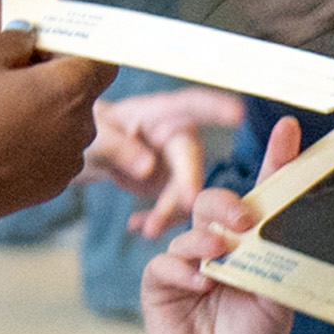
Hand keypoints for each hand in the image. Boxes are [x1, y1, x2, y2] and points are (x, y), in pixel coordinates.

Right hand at [0, 27, 111, 239]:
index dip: (71, 47)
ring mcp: (69, 160)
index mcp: (70, 89)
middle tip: (3, 74)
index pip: (100, 58)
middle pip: (80, 90)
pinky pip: (51, 150)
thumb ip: (13, 39)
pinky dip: (32, 140)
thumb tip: (29, 39)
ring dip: (39, 110)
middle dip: (48, 77)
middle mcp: (81, 126)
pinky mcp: (52, 185)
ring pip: (64, 121)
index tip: (39, 46)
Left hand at [82, 85, 246, 235]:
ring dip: (169, 212)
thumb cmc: (96, 132)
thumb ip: (118, 148)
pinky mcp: (173, 187)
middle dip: (189, 184)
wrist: (95, 154)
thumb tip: (148, 167)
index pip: (191, 104)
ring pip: (186, 191)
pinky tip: (137, 225)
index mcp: (161, 112)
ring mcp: (178, 164)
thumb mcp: (97, 137)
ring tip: (148, 229)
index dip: (216, 106)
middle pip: (191, 159)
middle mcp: (177, 136)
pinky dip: (159, 220)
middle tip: (187, 205)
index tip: (238, 112)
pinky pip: (174, 208)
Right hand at [137, 129, 303, 333]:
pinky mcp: (160, 285)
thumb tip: (281, 212)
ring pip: (190, 231)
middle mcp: (219, 246)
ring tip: (219, 257)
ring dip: (205, 240)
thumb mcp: (279, 294)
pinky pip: (165, 264)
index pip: (264, 196)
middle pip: (216, 203)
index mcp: (253, 244)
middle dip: (227, 202)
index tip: (287, 129)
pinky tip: (201, 284)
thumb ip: (277, 252)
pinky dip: (183, 270)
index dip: (275, 161)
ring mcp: (187, 263)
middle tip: (243, 218)